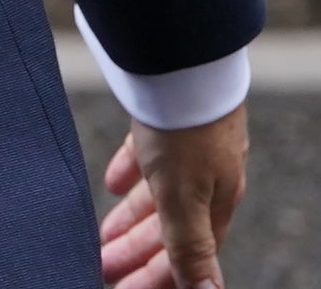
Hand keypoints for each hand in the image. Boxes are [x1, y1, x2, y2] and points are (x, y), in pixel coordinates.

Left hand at [98, 106, 248, 288]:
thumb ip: (191, 248)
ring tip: (101, 238)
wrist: (183, 54)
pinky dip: (129, 172)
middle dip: (138, 252)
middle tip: (103, 270)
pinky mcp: (170, 118)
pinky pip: (147, 155)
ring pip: (157, 194)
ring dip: (130, 219)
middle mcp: (209, 176)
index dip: (159, 277)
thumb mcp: (185, 198)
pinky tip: (109, 182)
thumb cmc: (188, 128)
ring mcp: (190, 145)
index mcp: (219, 200)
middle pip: (171, 227)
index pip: (189, 254)